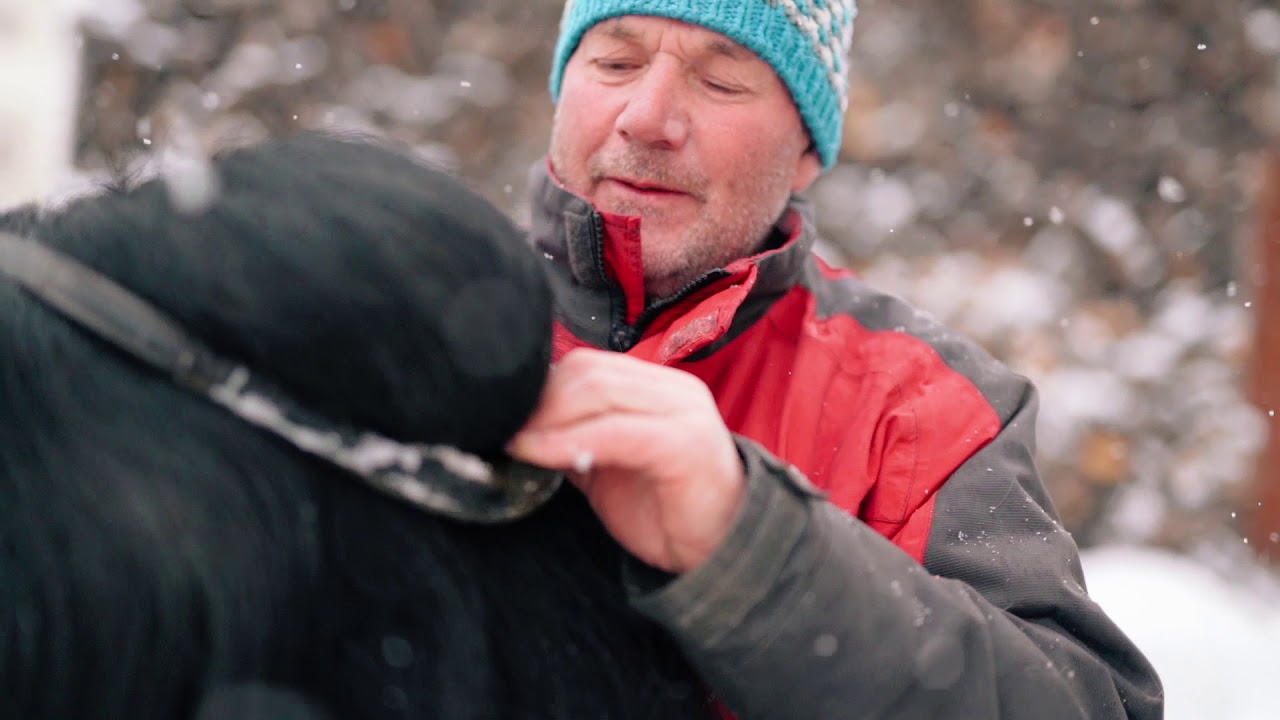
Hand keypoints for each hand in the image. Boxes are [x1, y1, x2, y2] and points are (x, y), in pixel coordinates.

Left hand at [507, 348, 745, 573]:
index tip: (504, 417)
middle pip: (587, 372)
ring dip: (547, 419)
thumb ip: (575, 441)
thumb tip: (518, 429)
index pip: (587, 365)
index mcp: (656, 387)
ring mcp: (682, 412)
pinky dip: (569, 440)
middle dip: (539, 402)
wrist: (723, 552)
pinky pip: (615, 431)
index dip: (540, 388)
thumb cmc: (667, 511)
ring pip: (598, 391)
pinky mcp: (683, 443)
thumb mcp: (609, 467)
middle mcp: (672, 389)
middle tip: (505, 432)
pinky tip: (540, 455)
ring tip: (518, 444)